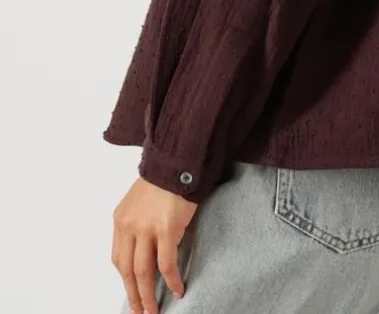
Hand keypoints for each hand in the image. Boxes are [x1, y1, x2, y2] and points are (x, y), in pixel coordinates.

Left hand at [112, 177, 197, 313]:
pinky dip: (171, 280)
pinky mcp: (167, 229)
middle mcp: (129, 226)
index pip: (118, 259)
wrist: (178, 161)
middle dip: (134, 295)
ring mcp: (147, 228)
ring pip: (143, 272)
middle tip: (141, 312)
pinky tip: (177, 289)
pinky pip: (166, 263)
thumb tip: (144, 250)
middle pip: (127, 270)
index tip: (132, 293)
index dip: (125, 280)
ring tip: (155, 310)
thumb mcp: (140, 202)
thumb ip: (137, 225)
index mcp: (121, 220)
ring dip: (148, 295)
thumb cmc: (163, 179)